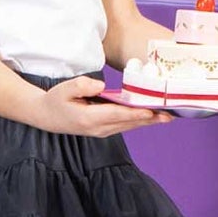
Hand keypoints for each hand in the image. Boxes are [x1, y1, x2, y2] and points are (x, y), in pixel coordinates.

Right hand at [36, 75, 174, 135]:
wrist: (47, 117)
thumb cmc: (57, 99)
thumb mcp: (65, 88)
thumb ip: (82, 85)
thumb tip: (101, 85)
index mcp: (89, 118)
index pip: (116, 114)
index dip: (134, 113)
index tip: (150, 111)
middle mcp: (98, 128)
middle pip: (128, 123)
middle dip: (149, 119)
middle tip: (169, 115)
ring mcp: (102, 131)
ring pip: (129, 126)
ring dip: (148, 121)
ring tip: (167, 117)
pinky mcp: (105, 130)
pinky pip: (125, 125)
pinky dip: (140, 121)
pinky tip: (152, 117)